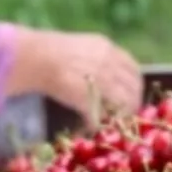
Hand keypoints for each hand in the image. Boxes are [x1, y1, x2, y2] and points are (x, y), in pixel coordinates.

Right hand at [8, 29, 142, 126]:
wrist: (36, 57)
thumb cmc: (51, 49)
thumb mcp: (82, 45)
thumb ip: (98, 57)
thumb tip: (105, 71)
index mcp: (108, 49)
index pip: (133, 68)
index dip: (135, 83)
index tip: (133, 92)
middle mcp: (110, 64)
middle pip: (133, 87)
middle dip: (133, 101)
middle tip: (127, 112)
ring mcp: (102, 82)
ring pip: (123, 102)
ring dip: (121, 114)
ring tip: (113, 121)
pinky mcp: (90, 99)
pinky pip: (101, 115)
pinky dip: (98, 122)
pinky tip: (92, 126)